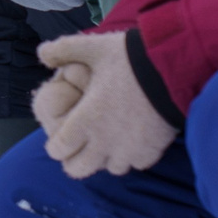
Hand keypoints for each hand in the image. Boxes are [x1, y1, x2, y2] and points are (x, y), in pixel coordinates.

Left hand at [35, 33, 177, 179]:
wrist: (175, 70)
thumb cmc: (130, 59)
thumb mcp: (92, 48)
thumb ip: (63, 50)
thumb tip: (41, 53)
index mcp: (85, 120)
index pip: (59, 149)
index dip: (55, 147)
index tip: (58, 142)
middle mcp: (105, 141)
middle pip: (80, 169)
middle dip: (75, 161)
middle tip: (79, 148)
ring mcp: (130, 150)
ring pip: (111, 168)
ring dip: (106, 158)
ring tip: (107, 142)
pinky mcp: (153, 151)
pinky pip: (137, 164)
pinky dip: (132, 157)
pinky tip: (132, 142)